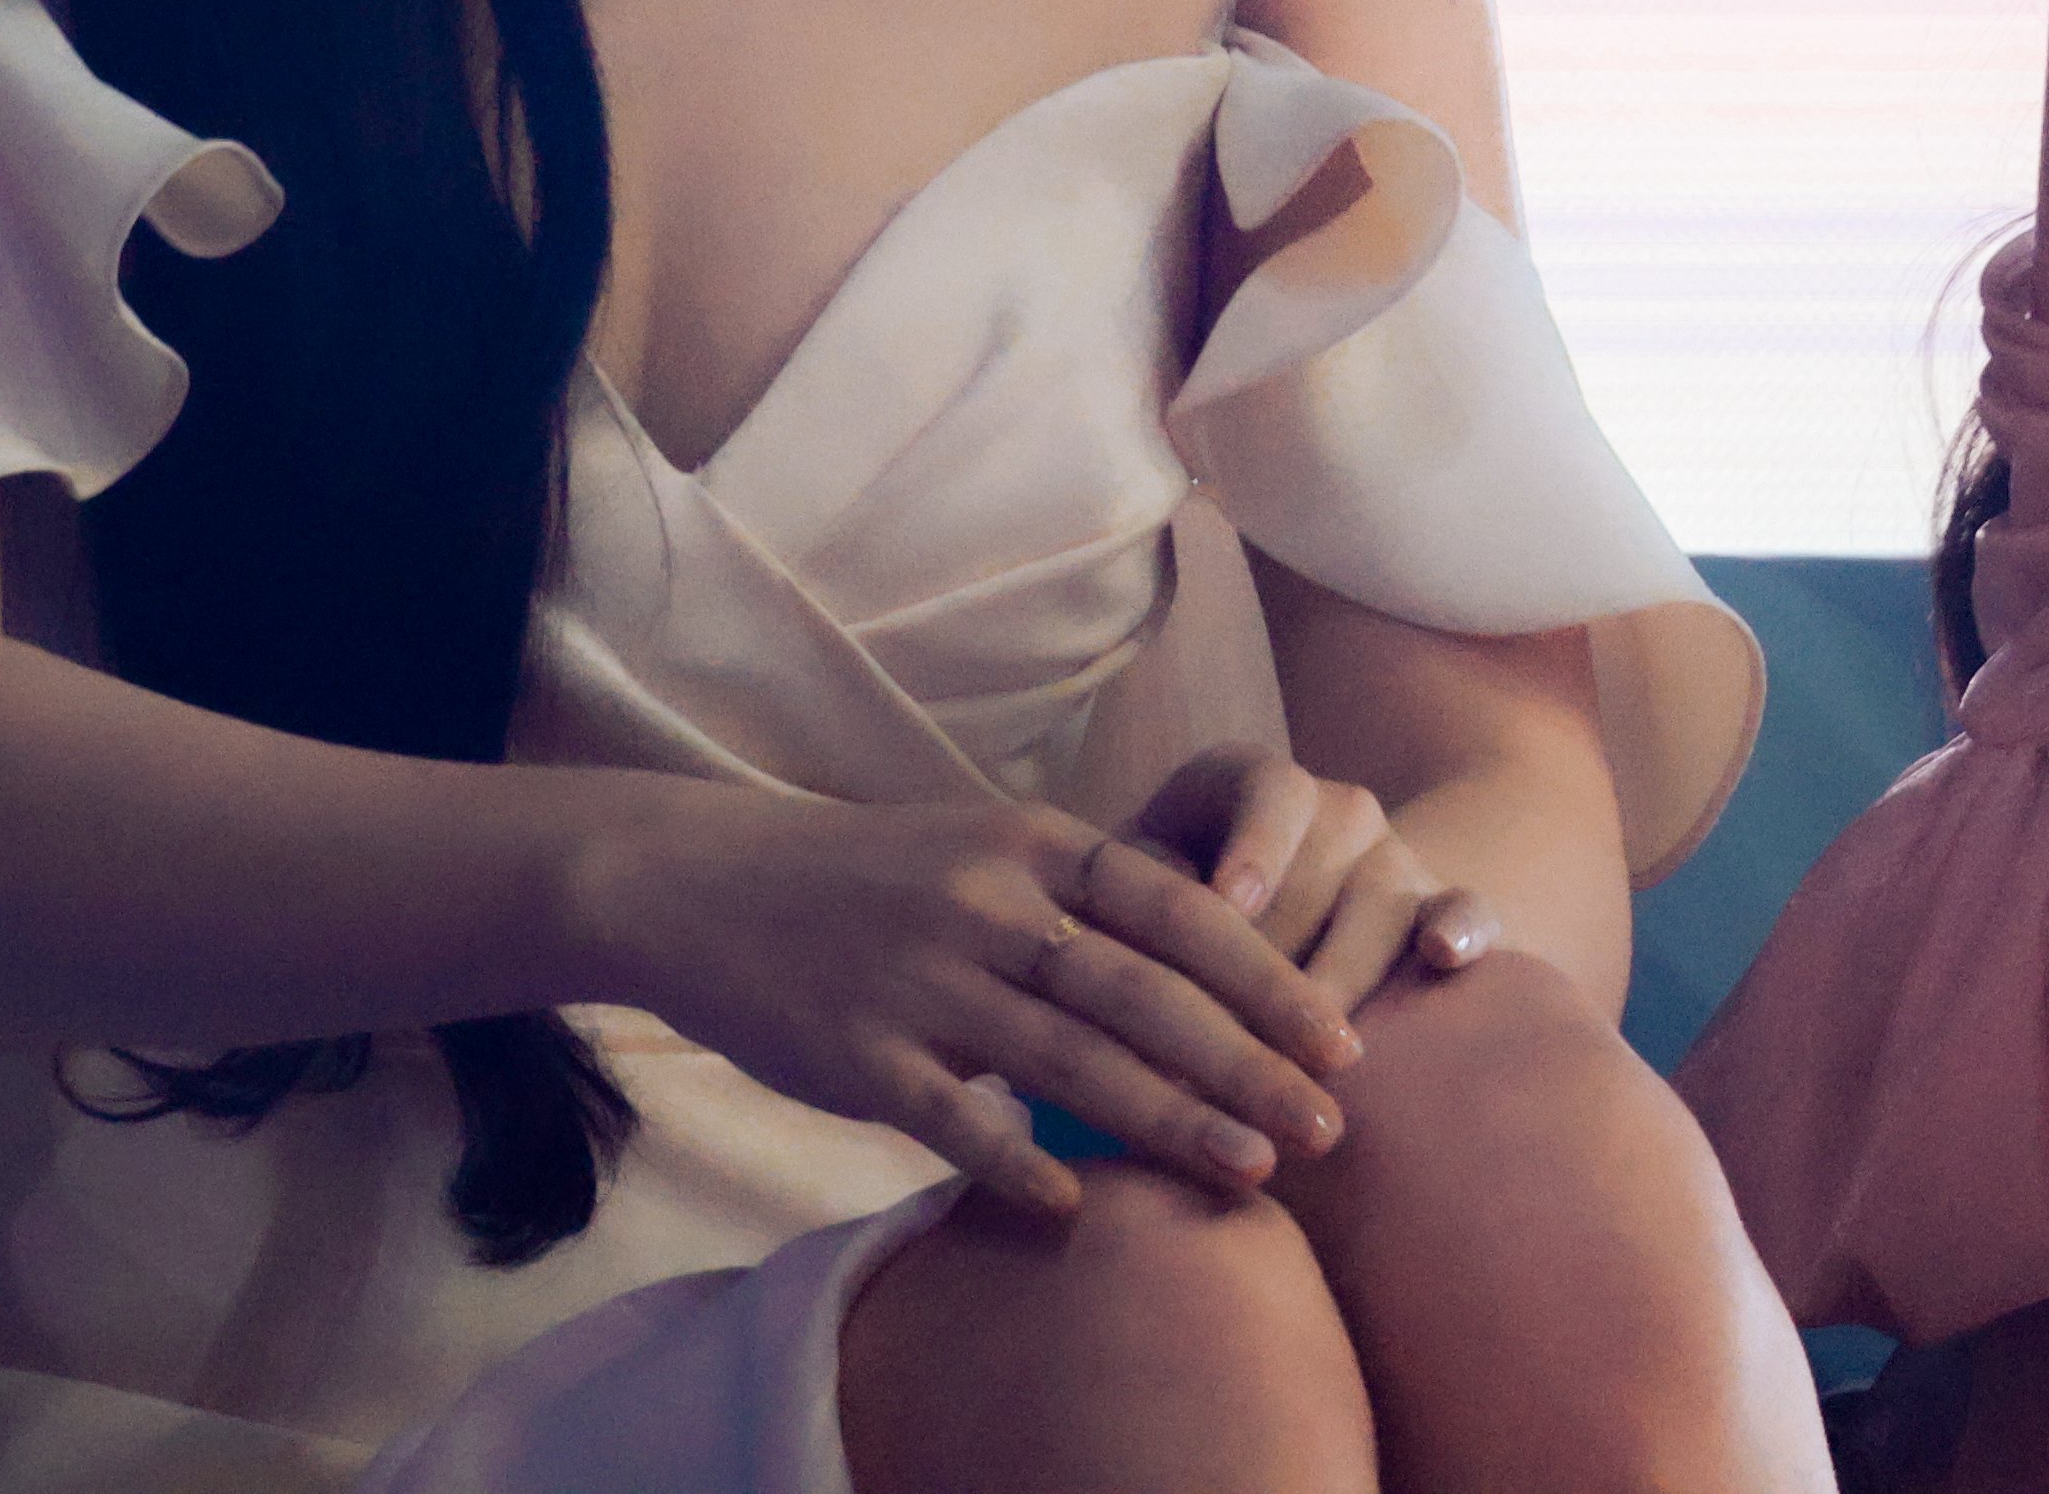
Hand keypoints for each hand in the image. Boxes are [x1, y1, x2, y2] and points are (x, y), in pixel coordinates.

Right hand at [574, 778, 1363, 1220]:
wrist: (705, 883)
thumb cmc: (867, 875)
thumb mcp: (980, 845)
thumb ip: (1080, 901)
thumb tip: (1205, 966)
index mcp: (1026, 842)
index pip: (1173, 908)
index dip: (1264, 975)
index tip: (1342, 1037)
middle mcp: (983, 902)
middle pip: (1140, 991)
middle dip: (1247, 1062)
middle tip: (1332, 1125)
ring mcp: (919, 978)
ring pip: (1068, 1058)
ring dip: (1170, 1120)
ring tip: (1255, 1173)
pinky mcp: (857, 1051)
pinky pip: (952, 1118)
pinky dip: (1016, 1161)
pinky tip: (1078, 1207)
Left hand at [1133, 745, 1495, 1017]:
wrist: (1275, 918)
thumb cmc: (1179, 897)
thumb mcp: (1151, 881)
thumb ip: (1148, 906)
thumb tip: (1140, 978)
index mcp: (1260, 779)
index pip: (1272, 793)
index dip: (1251, 847)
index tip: (1225, 905)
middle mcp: (1339, 809)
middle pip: (1321, 872)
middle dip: (1277, 955)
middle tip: (1239, 1032)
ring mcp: (1398, 859)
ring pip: (1382, 909)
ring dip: (1343, 978)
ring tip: (1315, 1050)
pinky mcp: (1446, 910)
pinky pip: (1469, 909)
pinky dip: (1464, 927)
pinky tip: (1443, 956)